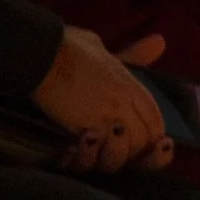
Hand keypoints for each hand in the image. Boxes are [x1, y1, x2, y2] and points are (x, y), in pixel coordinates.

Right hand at [33, 26, 170, 170]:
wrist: (41, 54)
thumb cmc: (68, 47)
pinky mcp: (85, 127)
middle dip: (133, 148)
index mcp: (130, 84)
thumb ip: (133, 54)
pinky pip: (97, 153)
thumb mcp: (106, 47)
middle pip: (144, 139)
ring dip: (111, 155)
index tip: (139, 139)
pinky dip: (88, 156)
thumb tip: (157, 43)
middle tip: (112, 146)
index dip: (151, 134)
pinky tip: (75, 149)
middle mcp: (123, 102)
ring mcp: (105, 116)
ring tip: (96, 148)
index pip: (155, 119)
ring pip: (124, 151)